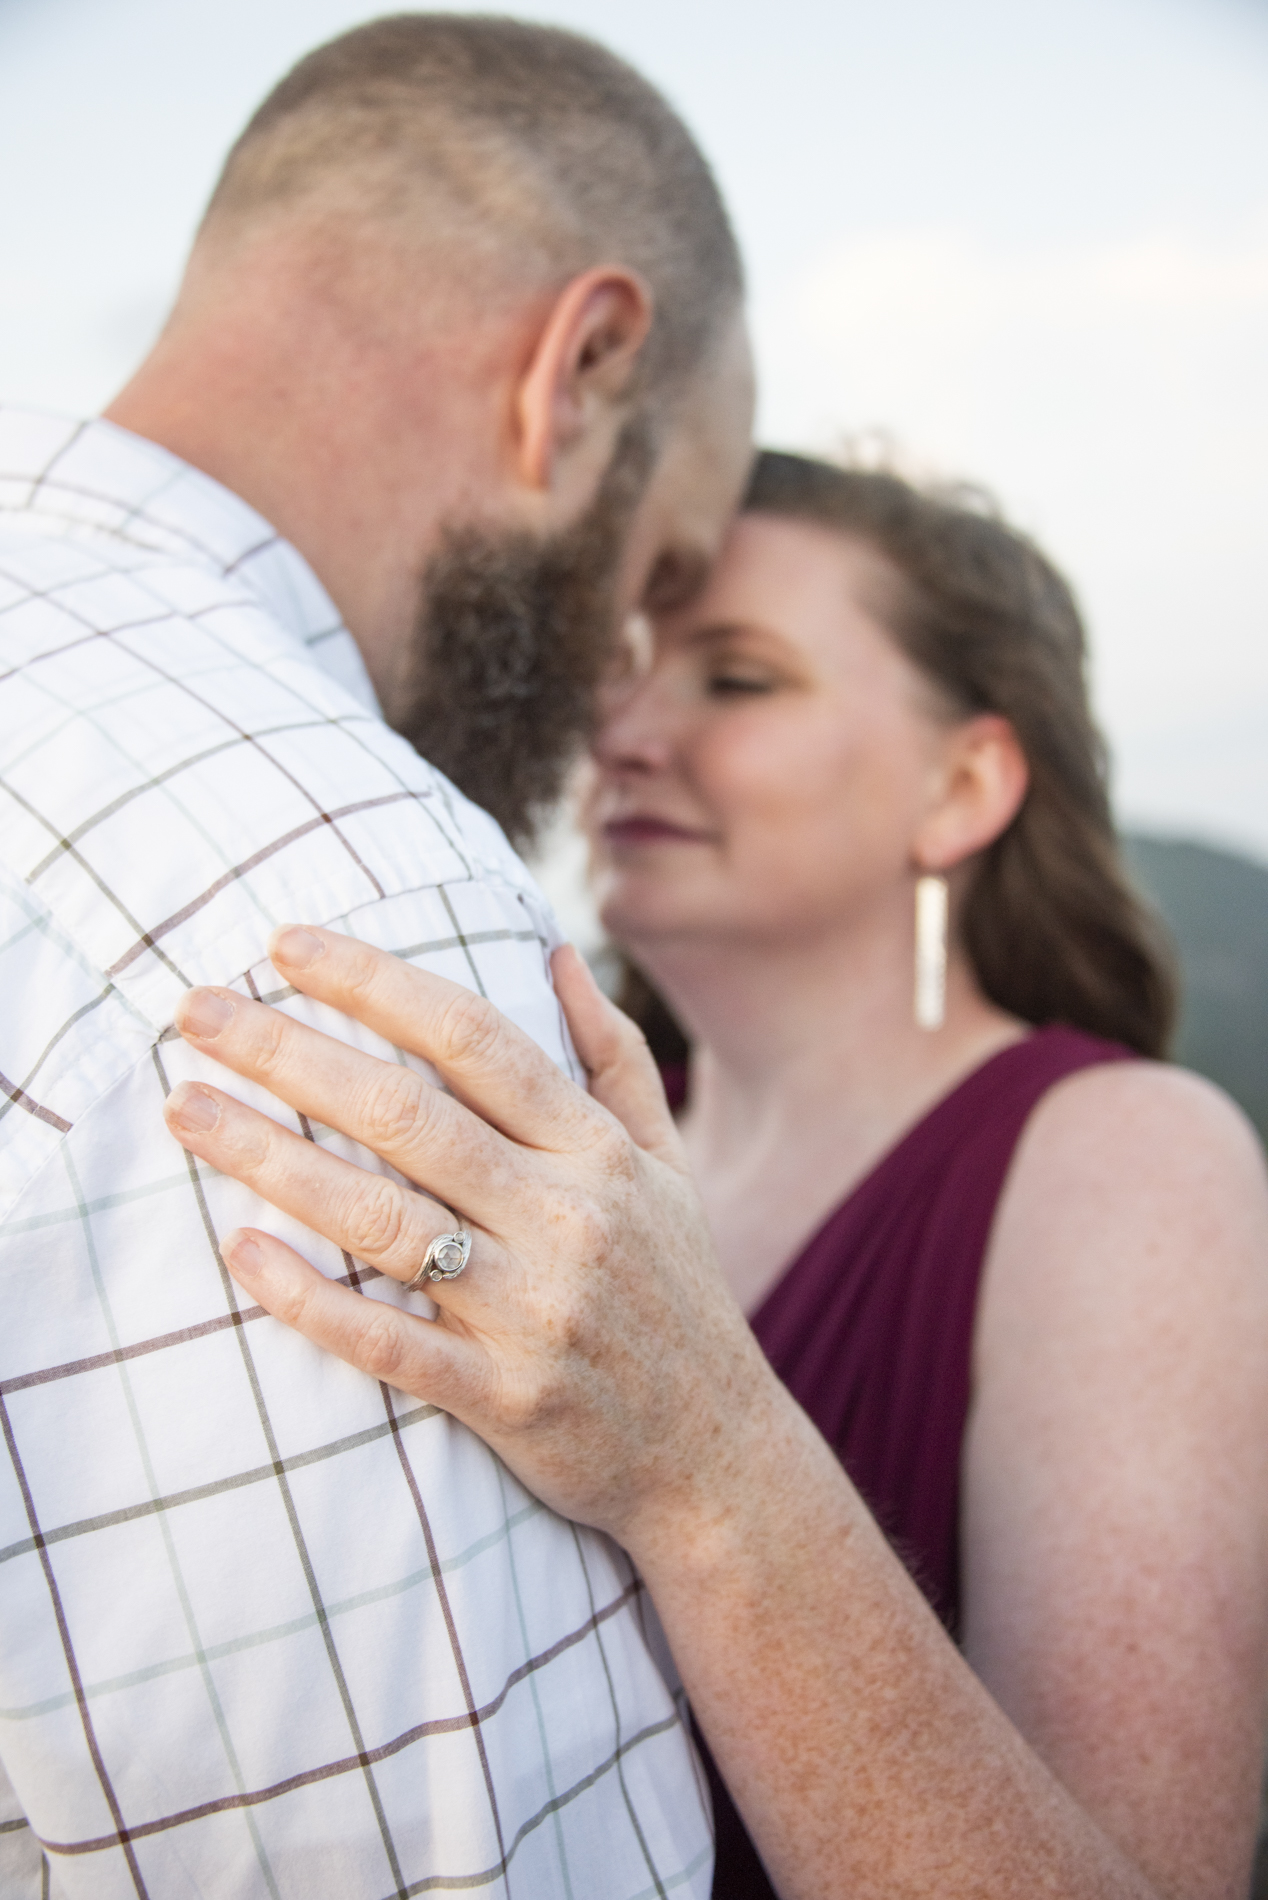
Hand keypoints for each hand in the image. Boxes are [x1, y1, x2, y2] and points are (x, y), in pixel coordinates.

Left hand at [163, 926, 778, 1551]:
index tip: (286, 945)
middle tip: (193, 1010)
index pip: (475, 1039)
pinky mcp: (504, 1399)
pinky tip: (241, 1254)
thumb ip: (614, 1059)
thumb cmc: (678, 1297)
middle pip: (407, 1114)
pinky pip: (388, 1343)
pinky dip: (310, 1300)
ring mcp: (533, 1312)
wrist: (717, 1460)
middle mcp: (567, 1217)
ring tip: (186, 1111)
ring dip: (270, 1159)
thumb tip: (557, 953)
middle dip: (290, 1051)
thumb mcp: (670, 1167)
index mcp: (598, 1152)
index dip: (375, 982)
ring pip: (381, 1220)